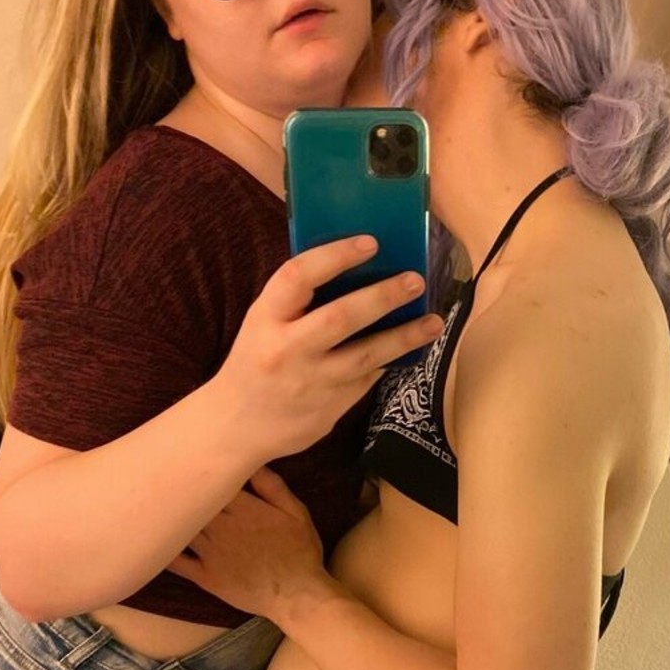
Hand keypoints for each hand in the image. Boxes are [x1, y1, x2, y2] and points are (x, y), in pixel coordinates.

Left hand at [167, 468, 328, 620]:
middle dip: (181, 490)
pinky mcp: (205, 576)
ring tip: (155, 502)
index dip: (201, 472)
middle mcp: (222, 528)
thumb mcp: (297, 513)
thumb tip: (252, 463)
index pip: (213, 483)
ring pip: (182, 527)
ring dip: (170, 515)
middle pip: (192, 502)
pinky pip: (177, 562)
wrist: (297, 596)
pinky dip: (164, 550)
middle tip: (164, 475)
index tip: (193, 463)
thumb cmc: (300, 552)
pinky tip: (153, 540)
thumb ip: (273, 487)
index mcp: (244, 509)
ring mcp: (210, 553)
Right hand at [213, 237, 439, 462]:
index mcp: (264, 319)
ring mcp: (311, 382)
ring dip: (404, 336)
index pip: (297, 277)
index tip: (370, 243)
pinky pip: (368, 379)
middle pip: (341, 317)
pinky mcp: (330, 408)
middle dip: (382, 296)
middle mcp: (287, 350)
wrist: (237, 426)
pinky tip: (410, 348)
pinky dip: (389, 361)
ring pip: (365, 355)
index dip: (335, 256)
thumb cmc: (256, 363)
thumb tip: (356, 269)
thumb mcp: (262, 325)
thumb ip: (297, 302)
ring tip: (433, 321)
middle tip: (415, 280)